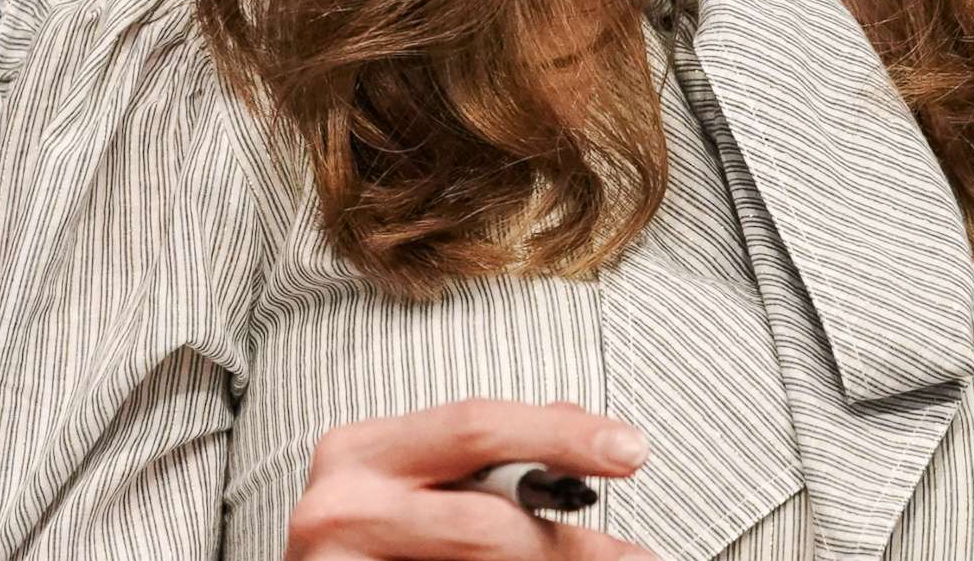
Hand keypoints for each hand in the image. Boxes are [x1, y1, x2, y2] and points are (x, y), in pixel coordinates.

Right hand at [284, 396, 662, 559]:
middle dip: (569, 540)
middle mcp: (339, 503)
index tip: (631, 448)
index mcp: (360, 450)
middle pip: (483, 518)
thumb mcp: (412, 483)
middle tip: (634, 553)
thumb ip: (483, 458)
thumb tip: (580, 429)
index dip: (561, 434)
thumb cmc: (365, 542)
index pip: (476, 424)